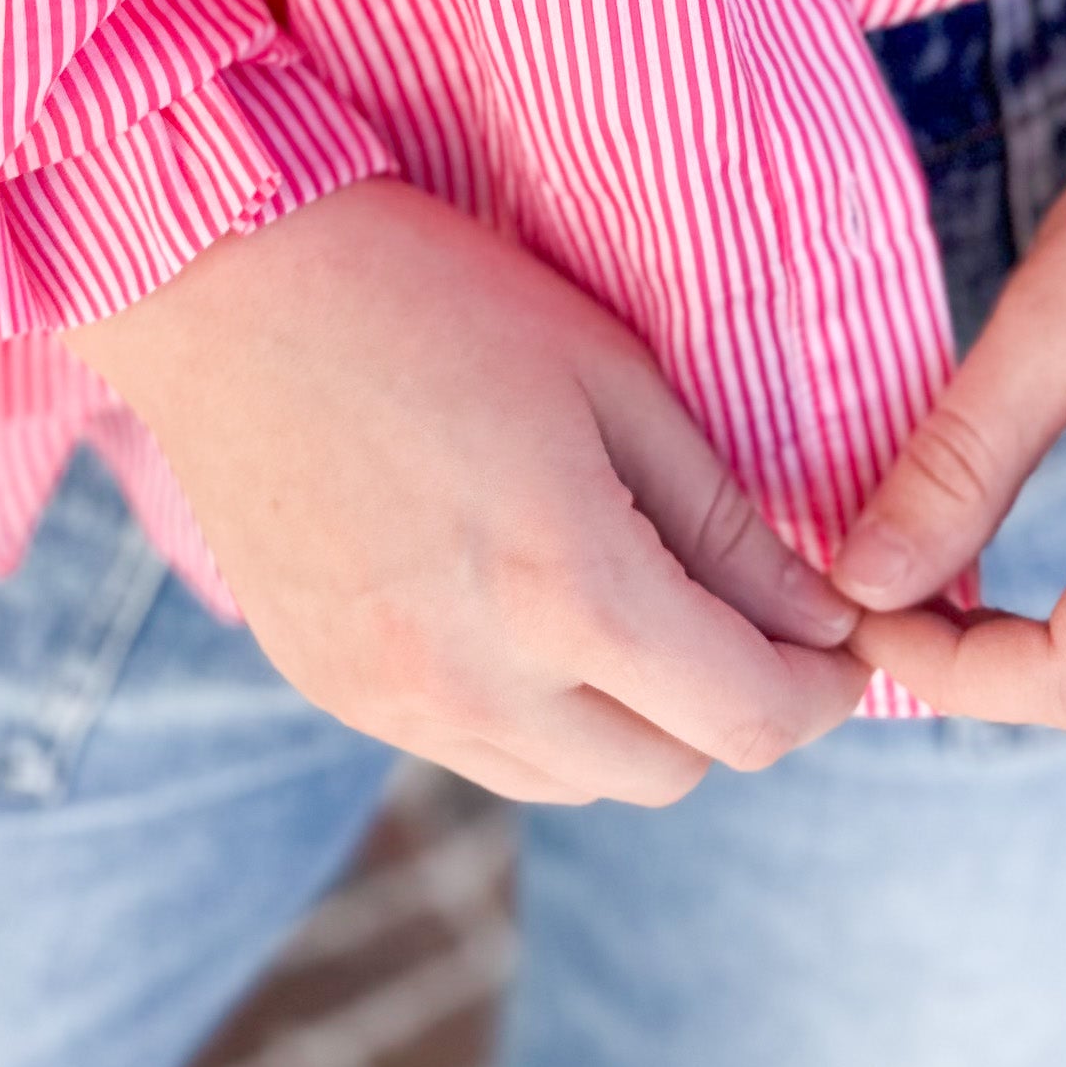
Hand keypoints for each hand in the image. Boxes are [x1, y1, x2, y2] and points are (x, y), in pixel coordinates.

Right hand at [68, 180, 867, 803]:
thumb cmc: (434, 296)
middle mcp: (476, 676)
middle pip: (670, 773)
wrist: (224, 285)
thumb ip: (724, 520)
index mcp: (566, 587)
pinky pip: (476, 752)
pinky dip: (533, 713)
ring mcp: (390, 698)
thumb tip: (820, 620)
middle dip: (733, 707)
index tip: (840, 639)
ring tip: (633, 608)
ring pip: (572, 781)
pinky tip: (522, 610)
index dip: (822, 691)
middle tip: (747, 616)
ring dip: (631, 723)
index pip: (746, 722)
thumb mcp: (612, 378)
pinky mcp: (331, 690)